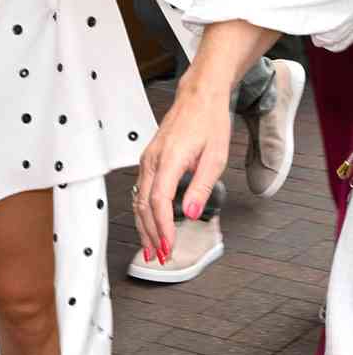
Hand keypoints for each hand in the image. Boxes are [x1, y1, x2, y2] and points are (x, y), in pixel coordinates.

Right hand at [132, 77, 230, 265]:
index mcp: (168, 159)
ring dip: (145, 226)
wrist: (199, 98)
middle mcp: (152, 160)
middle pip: (143, 205)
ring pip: (139, 199)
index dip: (162, 227)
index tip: (169, 246)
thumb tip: (191, 213)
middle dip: (151, 234)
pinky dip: (144, 212)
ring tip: (152, 249)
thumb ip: (201, 186)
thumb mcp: (215, 157)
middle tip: (160, 257)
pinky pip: (141, 190)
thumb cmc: (209, 123)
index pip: (159, 201)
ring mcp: (147, 159)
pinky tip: (151, 224)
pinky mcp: (149, 160)